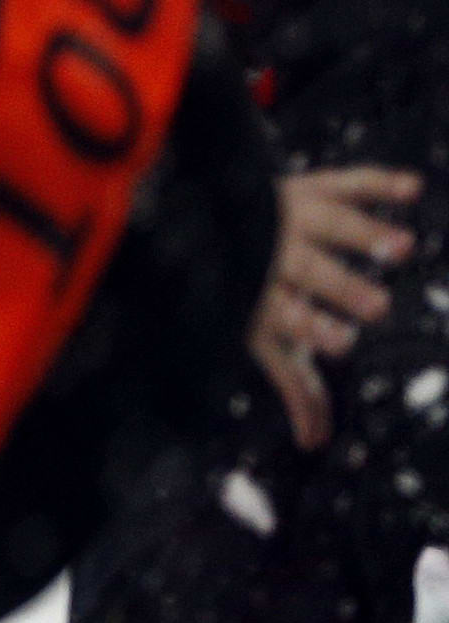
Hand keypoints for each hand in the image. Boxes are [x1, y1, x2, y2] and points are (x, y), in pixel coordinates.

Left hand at [249, 165, 418, 450]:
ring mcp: (296, 217)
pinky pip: (346, 181)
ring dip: (365, 234)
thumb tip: (314, 441)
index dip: (313, 329)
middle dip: (340, 288)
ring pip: (331, 224)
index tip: (343, 343)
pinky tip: (412, 188)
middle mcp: (277, 256)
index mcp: (265, 298)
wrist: (209, 223)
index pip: (289, 316)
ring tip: (401, 247)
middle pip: (311, 272)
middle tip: (377, 306)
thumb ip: (296, 386)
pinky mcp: (314, 186)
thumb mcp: (267, 341)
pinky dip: (378, 182)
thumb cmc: (250, 296)